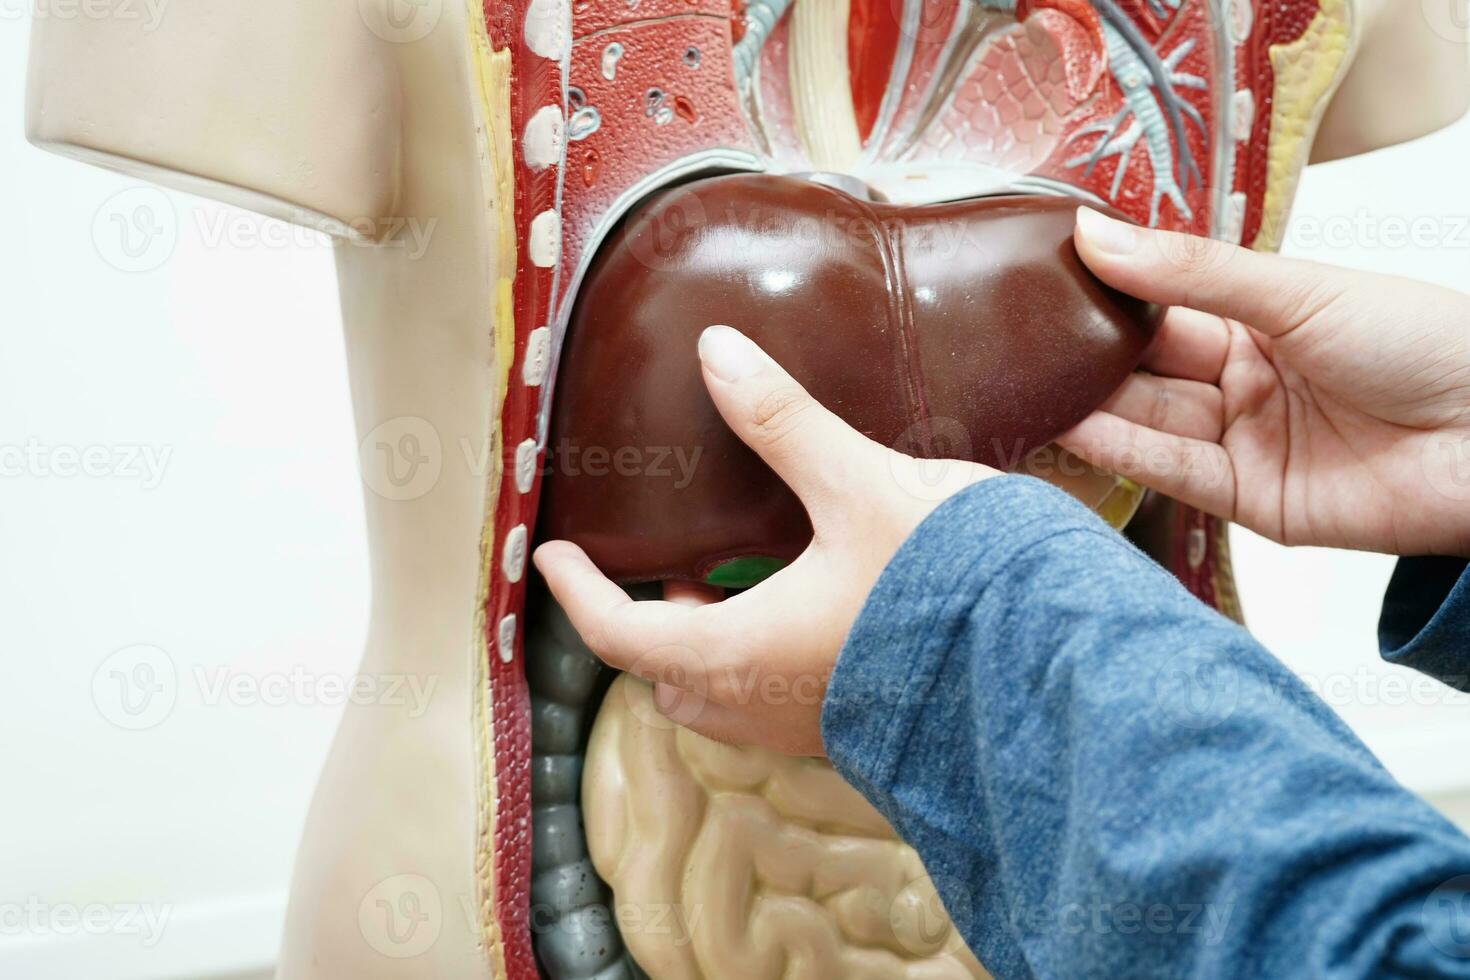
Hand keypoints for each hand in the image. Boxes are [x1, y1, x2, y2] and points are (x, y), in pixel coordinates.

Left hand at [533, 325, 997, 754]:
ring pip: (722, 697)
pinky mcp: (856, 730)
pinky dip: (761, 661)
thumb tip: (717, 354)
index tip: (552, 556)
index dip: (577, 592)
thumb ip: (782, 424)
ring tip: (737, 578)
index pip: (618, 634)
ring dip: (708, 645)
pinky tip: (809, 607)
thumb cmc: (951, 583)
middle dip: (650, 623)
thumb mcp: (858, 486)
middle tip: (668, 566)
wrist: (1051, 664)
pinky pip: (776, 704)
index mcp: (738, 652)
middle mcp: (762, 706)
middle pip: (667, 675)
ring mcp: (810, 729)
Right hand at [1059, 207, 1469, 556]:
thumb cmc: (1428, 345)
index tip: (1047, 274)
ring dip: (1092, 405)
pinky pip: (1174, 472)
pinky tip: (1075, 425)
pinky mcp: (1249, 501)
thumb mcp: (1297, 292)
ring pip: (1150, 421)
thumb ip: (1193, 272)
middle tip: (1022, 337)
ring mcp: (1244, 442)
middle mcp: (1245, 383)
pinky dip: (1123, 450)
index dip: (1109, 293)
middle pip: (1147, 368)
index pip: (1164, 307)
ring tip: (1030, 385)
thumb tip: (1097, 233)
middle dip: (1089, 355)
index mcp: (1260, 322)